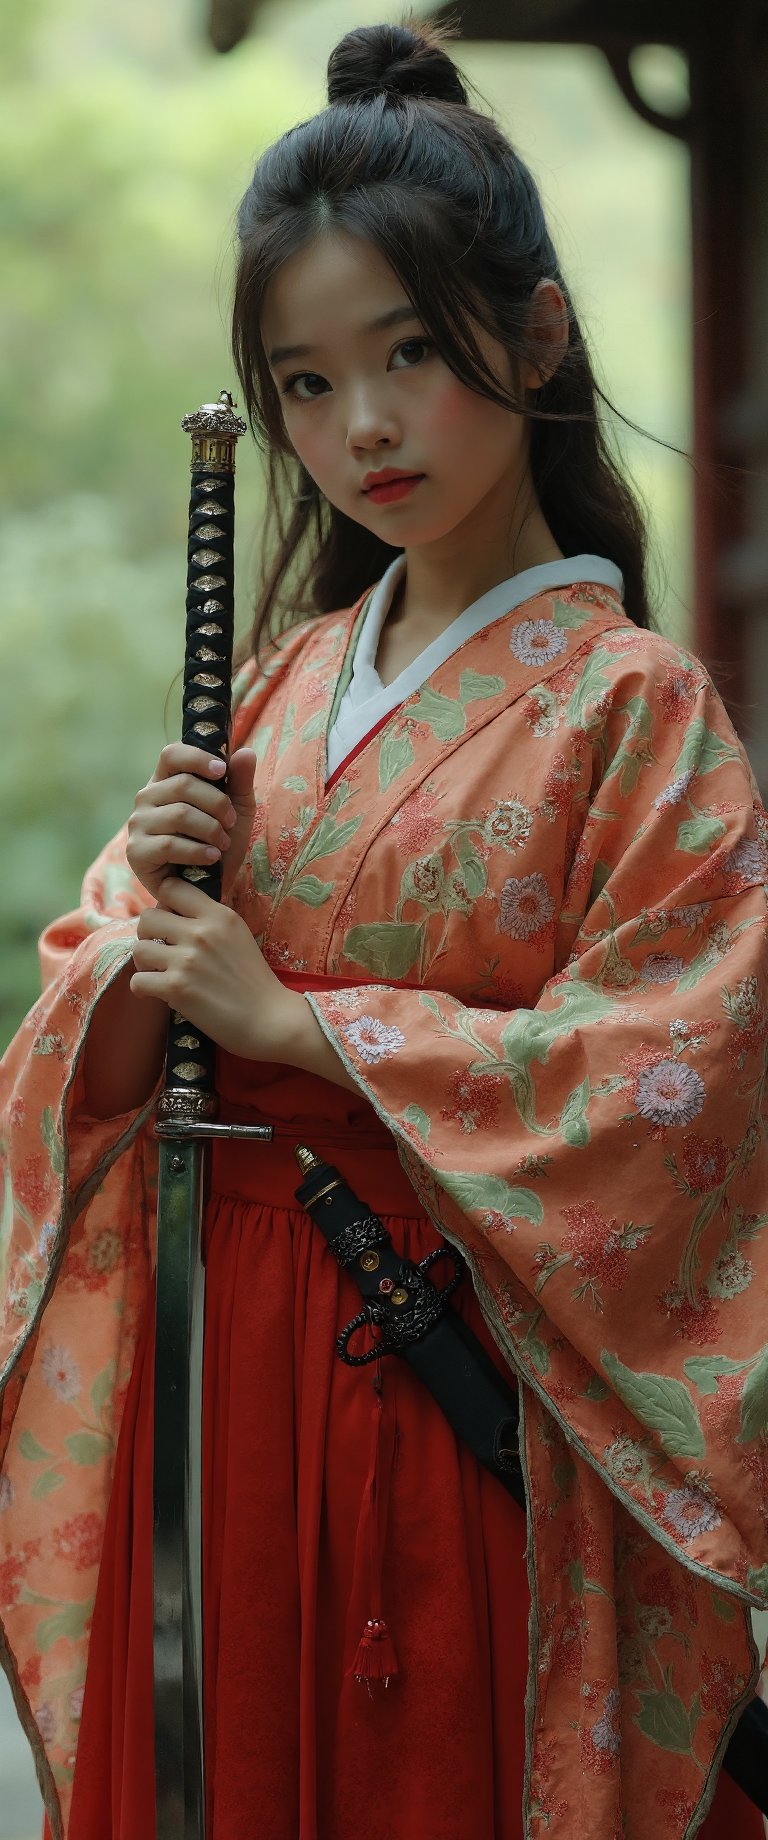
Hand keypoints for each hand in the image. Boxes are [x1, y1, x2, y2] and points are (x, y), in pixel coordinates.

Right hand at [126, 743, 256, 903]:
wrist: (207, 889)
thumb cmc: (219, 845)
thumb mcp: (238, 812)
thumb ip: (240, 782)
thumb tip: (245, 753)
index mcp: (166, 781)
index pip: (172, 754)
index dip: (197, 758)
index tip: (221, 771)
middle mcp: (147, 798)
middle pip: (182, 784)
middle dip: (216, 803)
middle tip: (230, 821)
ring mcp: (138, 824)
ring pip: (179, 814)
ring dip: (210, 829)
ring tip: (222, 844)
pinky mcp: (136, 852)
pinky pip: (169, 844)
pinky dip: (197, 851)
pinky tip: (212, 858)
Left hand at [130, 875, 298, 1059]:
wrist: (270, 1019)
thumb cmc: (254, 980)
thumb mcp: (238, 935)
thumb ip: (210, 920)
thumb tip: (176, 913)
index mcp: (218, 915)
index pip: (172, 888)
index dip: (164, 905)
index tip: (170, 923)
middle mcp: (201, 932)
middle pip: (148, 917)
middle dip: (148, 935)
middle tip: (160, 951)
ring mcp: (187, 960)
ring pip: (138, 949)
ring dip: (145, 964)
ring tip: (158, 973)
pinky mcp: (177, 988)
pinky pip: (138, 982)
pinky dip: (143, 990)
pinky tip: (156, 994)